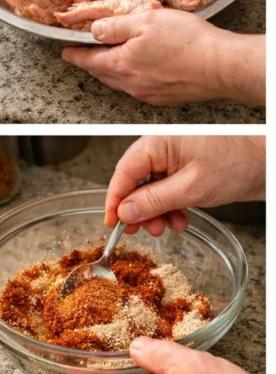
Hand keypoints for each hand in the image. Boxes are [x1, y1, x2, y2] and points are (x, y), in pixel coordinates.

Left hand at [62, 8, 265, 106]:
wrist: (220, 66)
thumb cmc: (187, 42)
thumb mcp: (146, 21)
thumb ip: (116, 26)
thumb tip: (95, 30)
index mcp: (120, 64)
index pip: (88, 60)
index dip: (75, 54)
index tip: (65, 51)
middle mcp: (130, 84)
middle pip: (102, 73)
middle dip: (92, 63)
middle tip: (85, 53)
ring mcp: (146, 94)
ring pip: (119, 82)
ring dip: (111, 71)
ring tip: (110, 59)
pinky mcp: (163, 98)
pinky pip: (138, 88)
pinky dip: (131, 77)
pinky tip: (139, 68)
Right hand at [104, 134, 264, 235]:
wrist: (267, 161)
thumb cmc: (237, 163)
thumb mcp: (190, 188)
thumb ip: (153, 201)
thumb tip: (125, 212)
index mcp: (158, 142)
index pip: (124, 173)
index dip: (115, 200)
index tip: (112, 223)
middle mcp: (162, 147)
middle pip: (136, 181)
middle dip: (139, 209)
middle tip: (143, 230)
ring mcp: (174, 156)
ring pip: (151, 188)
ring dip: (156, 211)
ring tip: (168, 227)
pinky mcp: (185, 166)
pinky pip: (167, 188)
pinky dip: (170, 206)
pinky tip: (180, 218)